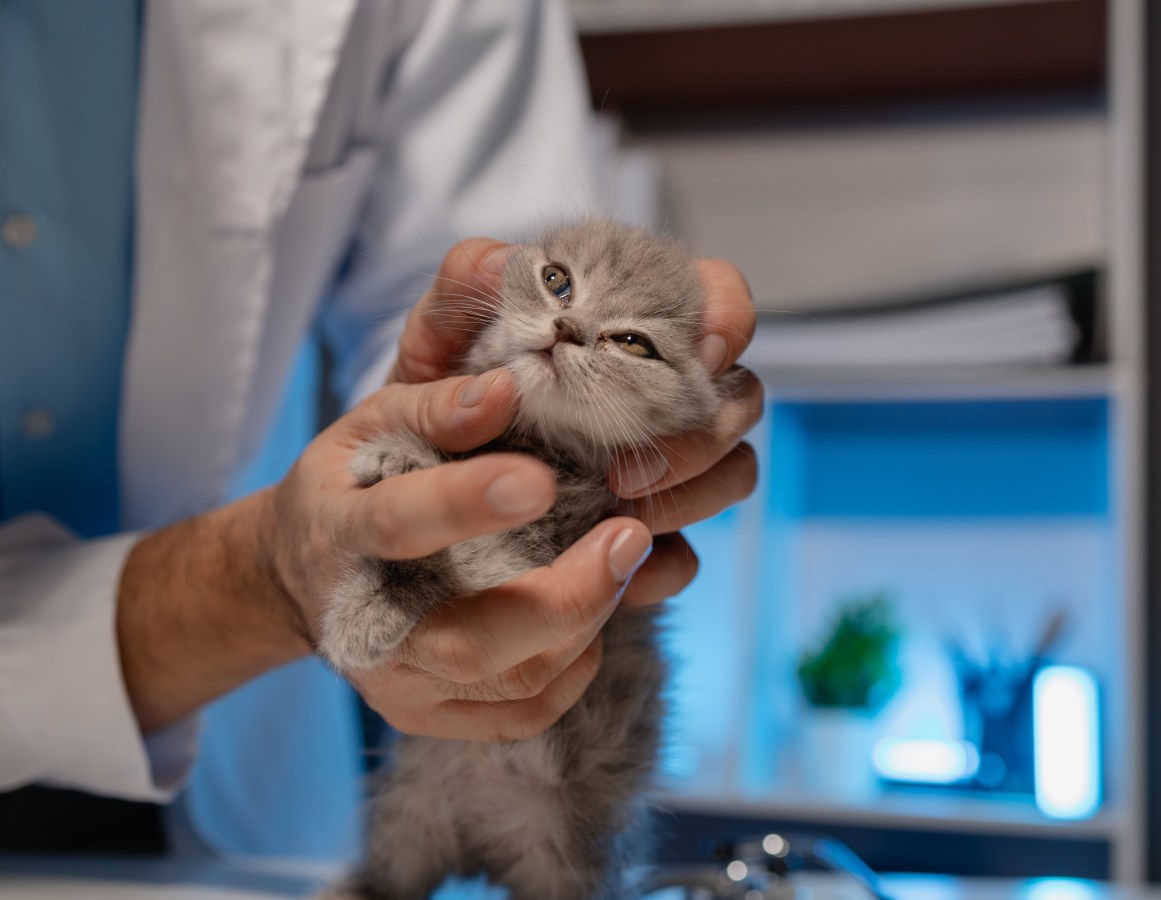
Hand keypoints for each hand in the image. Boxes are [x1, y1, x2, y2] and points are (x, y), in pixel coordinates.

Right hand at [265, 369, 656, 740]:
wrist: (298, 573)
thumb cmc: (350, 482)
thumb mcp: (371, 423)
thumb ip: (437, 408)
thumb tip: (507, 390)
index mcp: (337, 534)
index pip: (398, 526)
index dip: (466, 506)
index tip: (543, 481)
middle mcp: (362, 626)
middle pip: (470, 642)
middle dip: (566, 595)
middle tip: (629, 537)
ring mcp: (396, 683)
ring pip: (510, 682)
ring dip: (585, 624)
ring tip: (621, 561)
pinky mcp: (426, 715)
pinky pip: (520, 715)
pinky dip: (574, 670)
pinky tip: (592, 617)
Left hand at [395, 238, 762, 572]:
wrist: (410, 483)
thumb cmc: (439, 394)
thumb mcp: (438, 334)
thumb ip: (466, 282)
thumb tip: (508, 264)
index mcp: (632, 327)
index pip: (718, 299)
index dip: (728, 316)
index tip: (699, 350)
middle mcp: (664, 393)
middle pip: (741, 396)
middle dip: (703, 429)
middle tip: (629, 457)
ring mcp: (666, 465)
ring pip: (734, 471)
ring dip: (693, 490)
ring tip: (616, 501)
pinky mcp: (646, 535)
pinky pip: (687, 555)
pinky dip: (660, 559)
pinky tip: (614, 559)